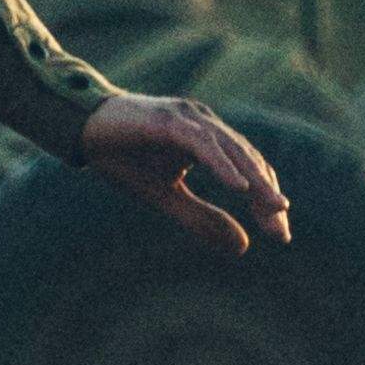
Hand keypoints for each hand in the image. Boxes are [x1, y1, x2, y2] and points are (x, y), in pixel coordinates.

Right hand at [78, 92, 290, 253]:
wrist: (83, 128)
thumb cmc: (123, 158)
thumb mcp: (166, 196)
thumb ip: (202, 218)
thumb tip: (243, 247)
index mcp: (209, 139)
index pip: (249, 170)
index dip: (266, 201)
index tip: (280, 235)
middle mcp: (206, 124)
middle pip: (249, 161)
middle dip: (268, 197)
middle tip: (281, 231)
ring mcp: (189, 118)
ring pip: (233, 150)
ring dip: (255, 182)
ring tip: (274, 210)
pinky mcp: (170, 120)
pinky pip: (204, 144)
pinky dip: (223, 165)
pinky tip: (239, 188)